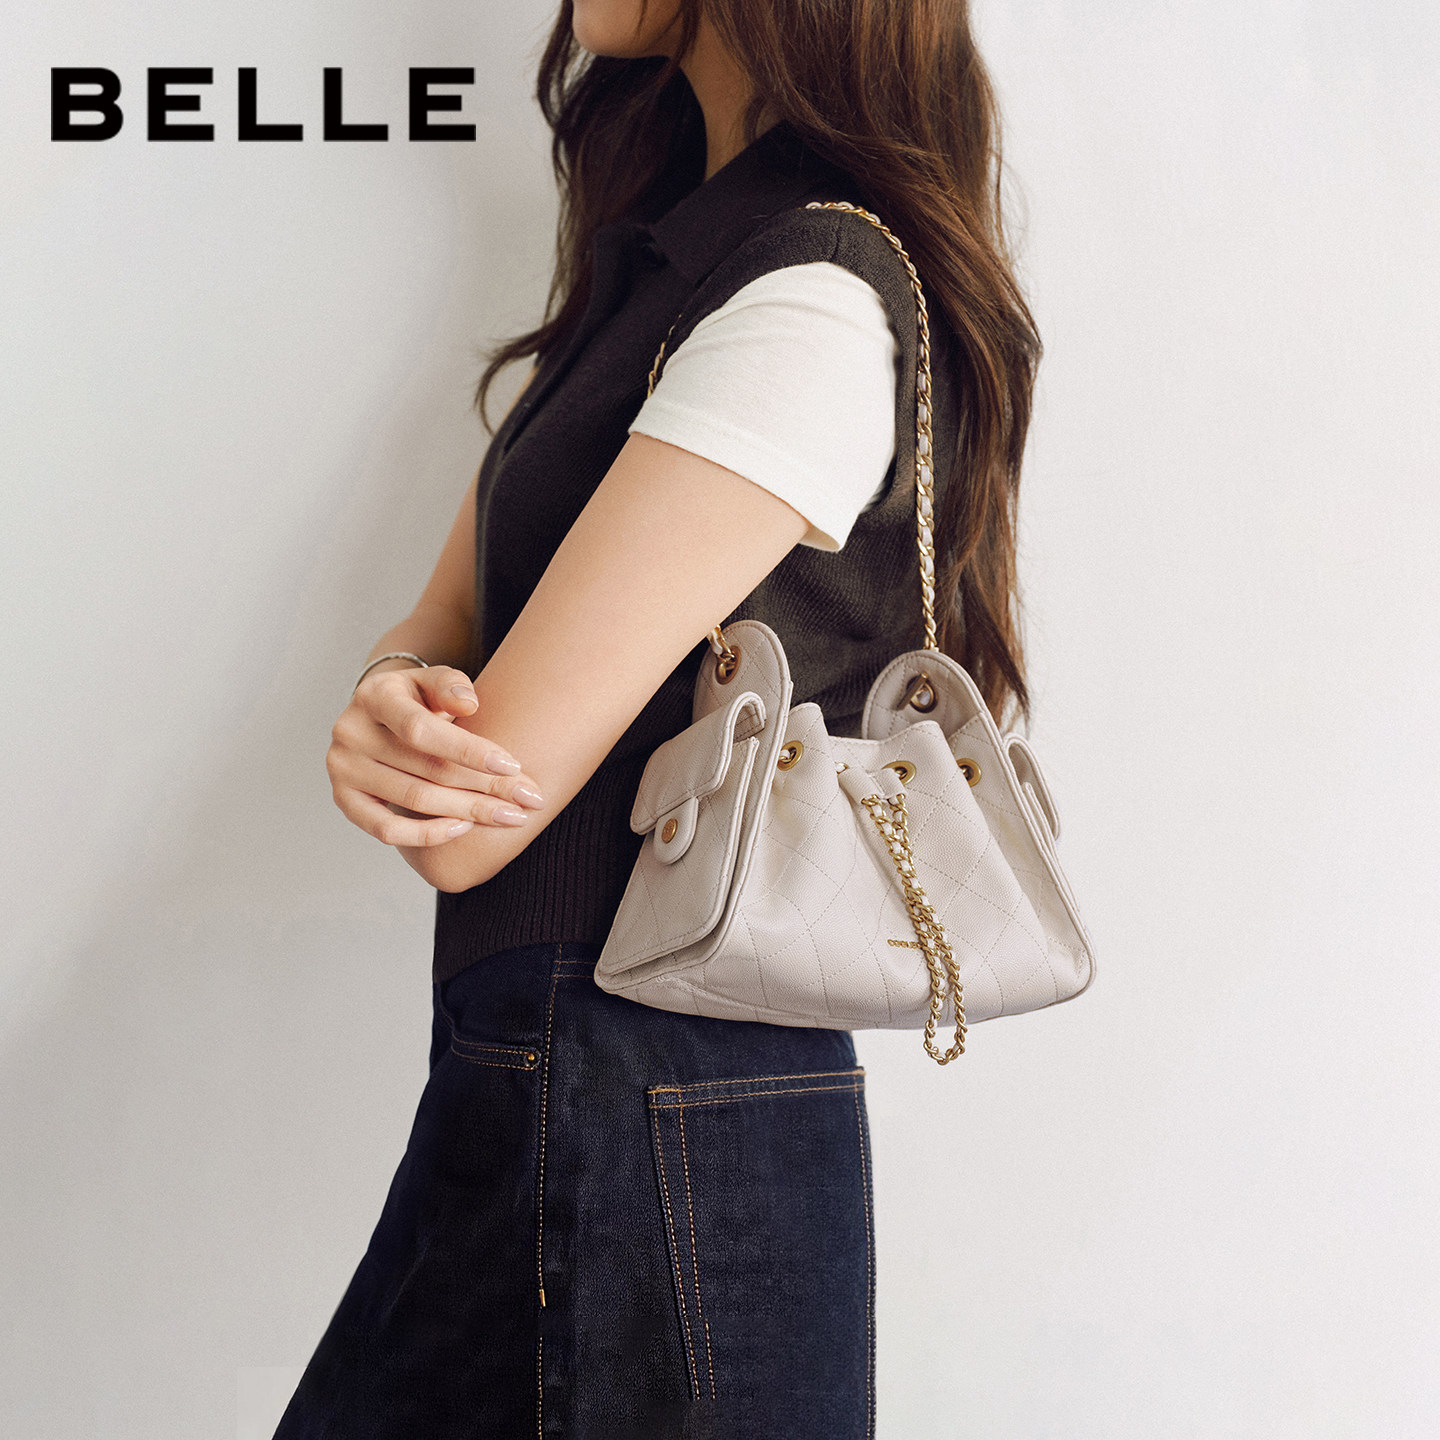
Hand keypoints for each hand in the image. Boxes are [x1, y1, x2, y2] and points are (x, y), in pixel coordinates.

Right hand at [327, 664, 545, 846]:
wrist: (378, 718)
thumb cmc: (416, 699)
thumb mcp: (432, 681)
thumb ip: (450, 685)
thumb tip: (469, 703)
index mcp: (374, 696)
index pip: (421, 730)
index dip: (469, 750)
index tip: (512, 766)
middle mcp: (350, 733)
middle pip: (426, 770)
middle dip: (485, 787)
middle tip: (529, 799)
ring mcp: (343, 770)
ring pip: (415, 801)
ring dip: (469, 812)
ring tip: (510, 816)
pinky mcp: (345, 801)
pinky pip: (387, 831)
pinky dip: (428, 834)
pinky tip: (465, 828)